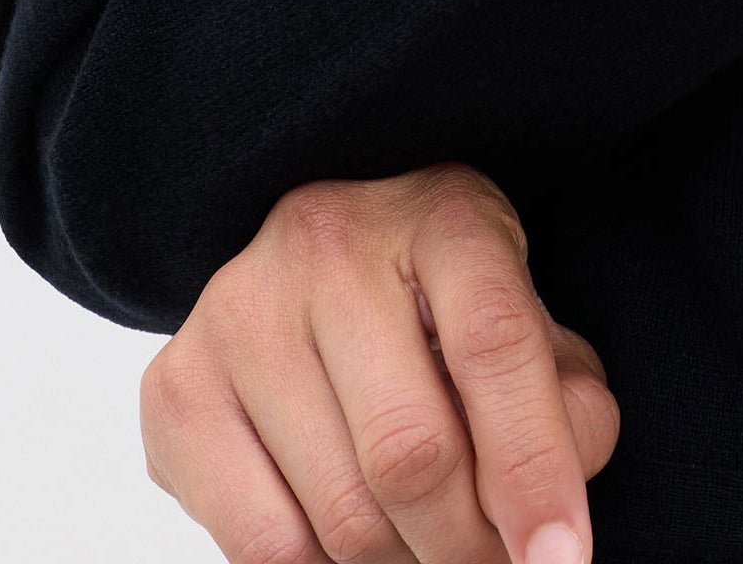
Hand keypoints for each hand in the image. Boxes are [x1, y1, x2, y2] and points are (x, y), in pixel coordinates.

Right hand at [139, 163, 616, 563]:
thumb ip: (564, 408)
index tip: (561, 558)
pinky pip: (264, 549)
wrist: (325, 265)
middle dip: (469, 546)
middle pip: (412, 451)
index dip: (536, 467)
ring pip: (342, 515)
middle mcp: (329, 243)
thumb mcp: (529, 325)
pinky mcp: (177, 388)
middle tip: (493, 563)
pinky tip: (353, 547)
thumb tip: (546, 528)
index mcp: (442, 213)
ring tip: (427, 546)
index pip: (494, 343)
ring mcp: (241, 311)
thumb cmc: (449, 309)